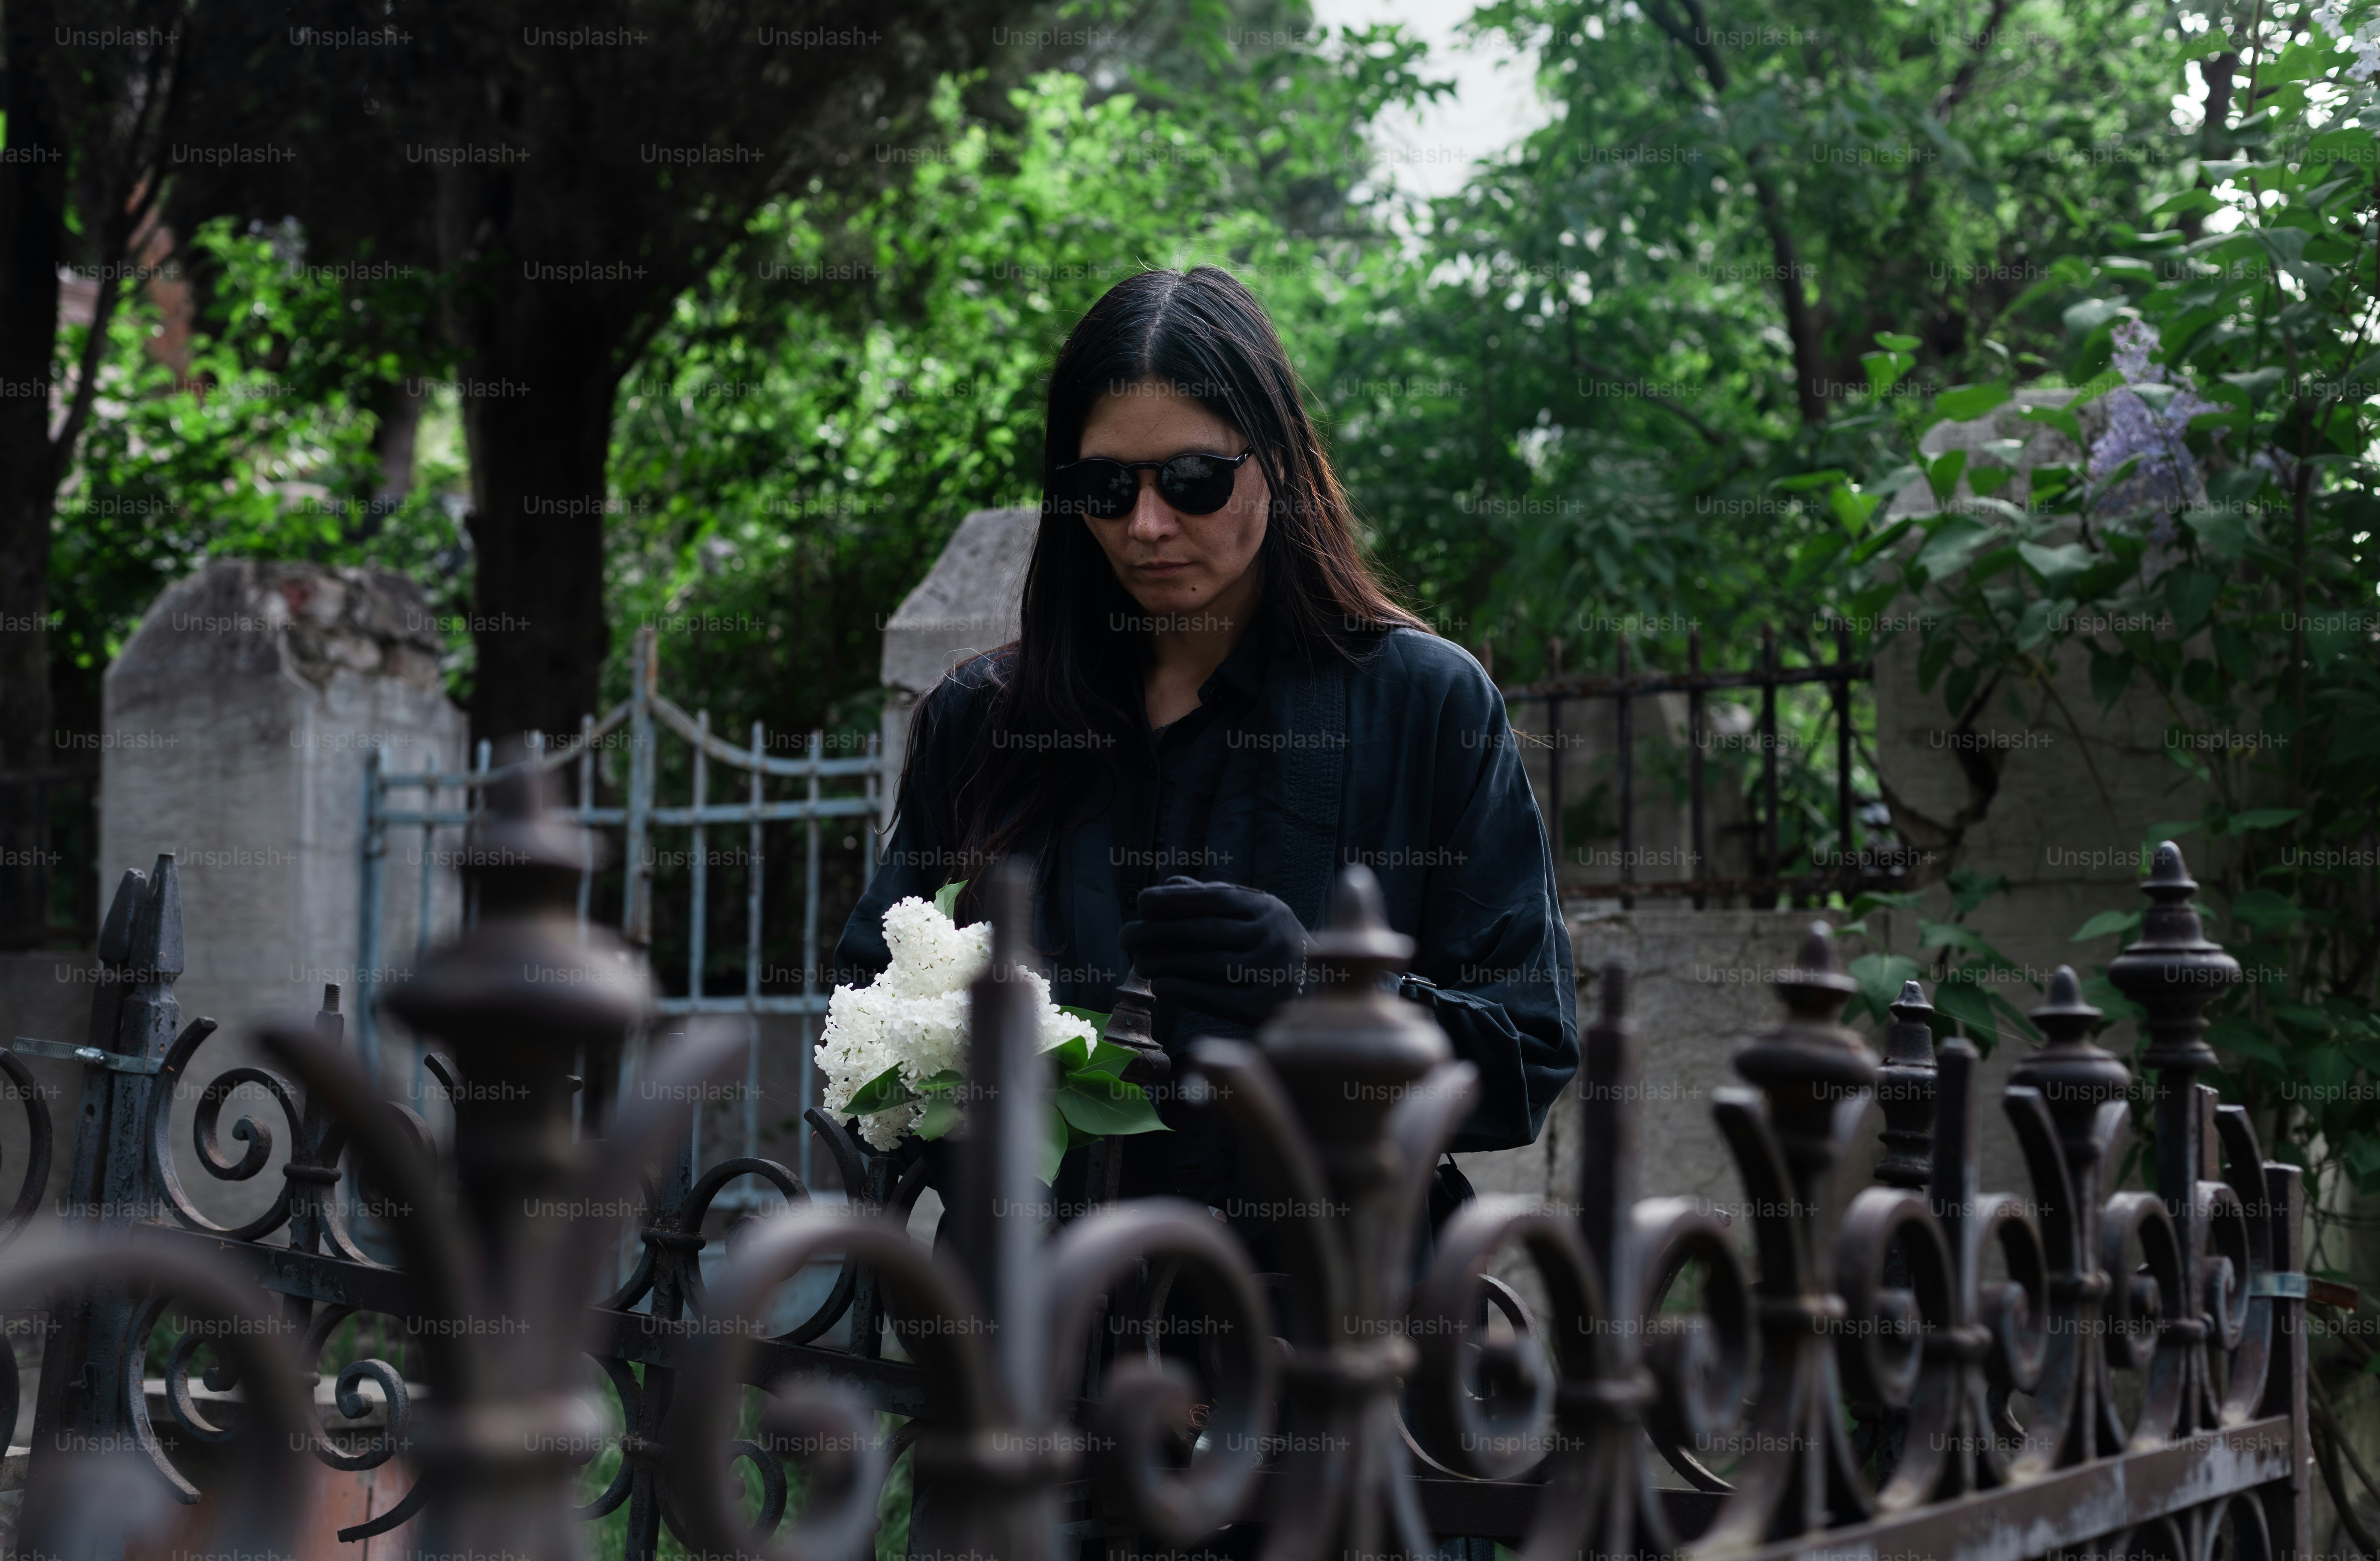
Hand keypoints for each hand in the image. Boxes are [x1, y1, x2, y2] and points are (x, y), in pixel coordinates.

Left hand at [1119, 877, 1308, 1024]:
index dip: (1173, 898)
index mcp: (1267, 907)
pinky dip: (1184, 989)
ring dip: (1164, 961)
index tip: (1141, 903)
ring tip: (1137, 963)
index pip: (1213, 897)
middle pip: (1204, 930)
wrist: (1325, 995)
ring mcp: (1270, 970)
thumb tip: (1170, 882)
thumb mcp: (1255, 917)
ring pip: (1206, 962)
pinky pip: (1216, 995)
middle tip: (1125, 937)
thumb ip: (1214, 899)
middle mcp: (1272, 934)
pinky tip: (1160, 987)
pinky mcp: (1265, 1005)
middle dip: (1157, 931)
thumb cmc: (1274, 949)